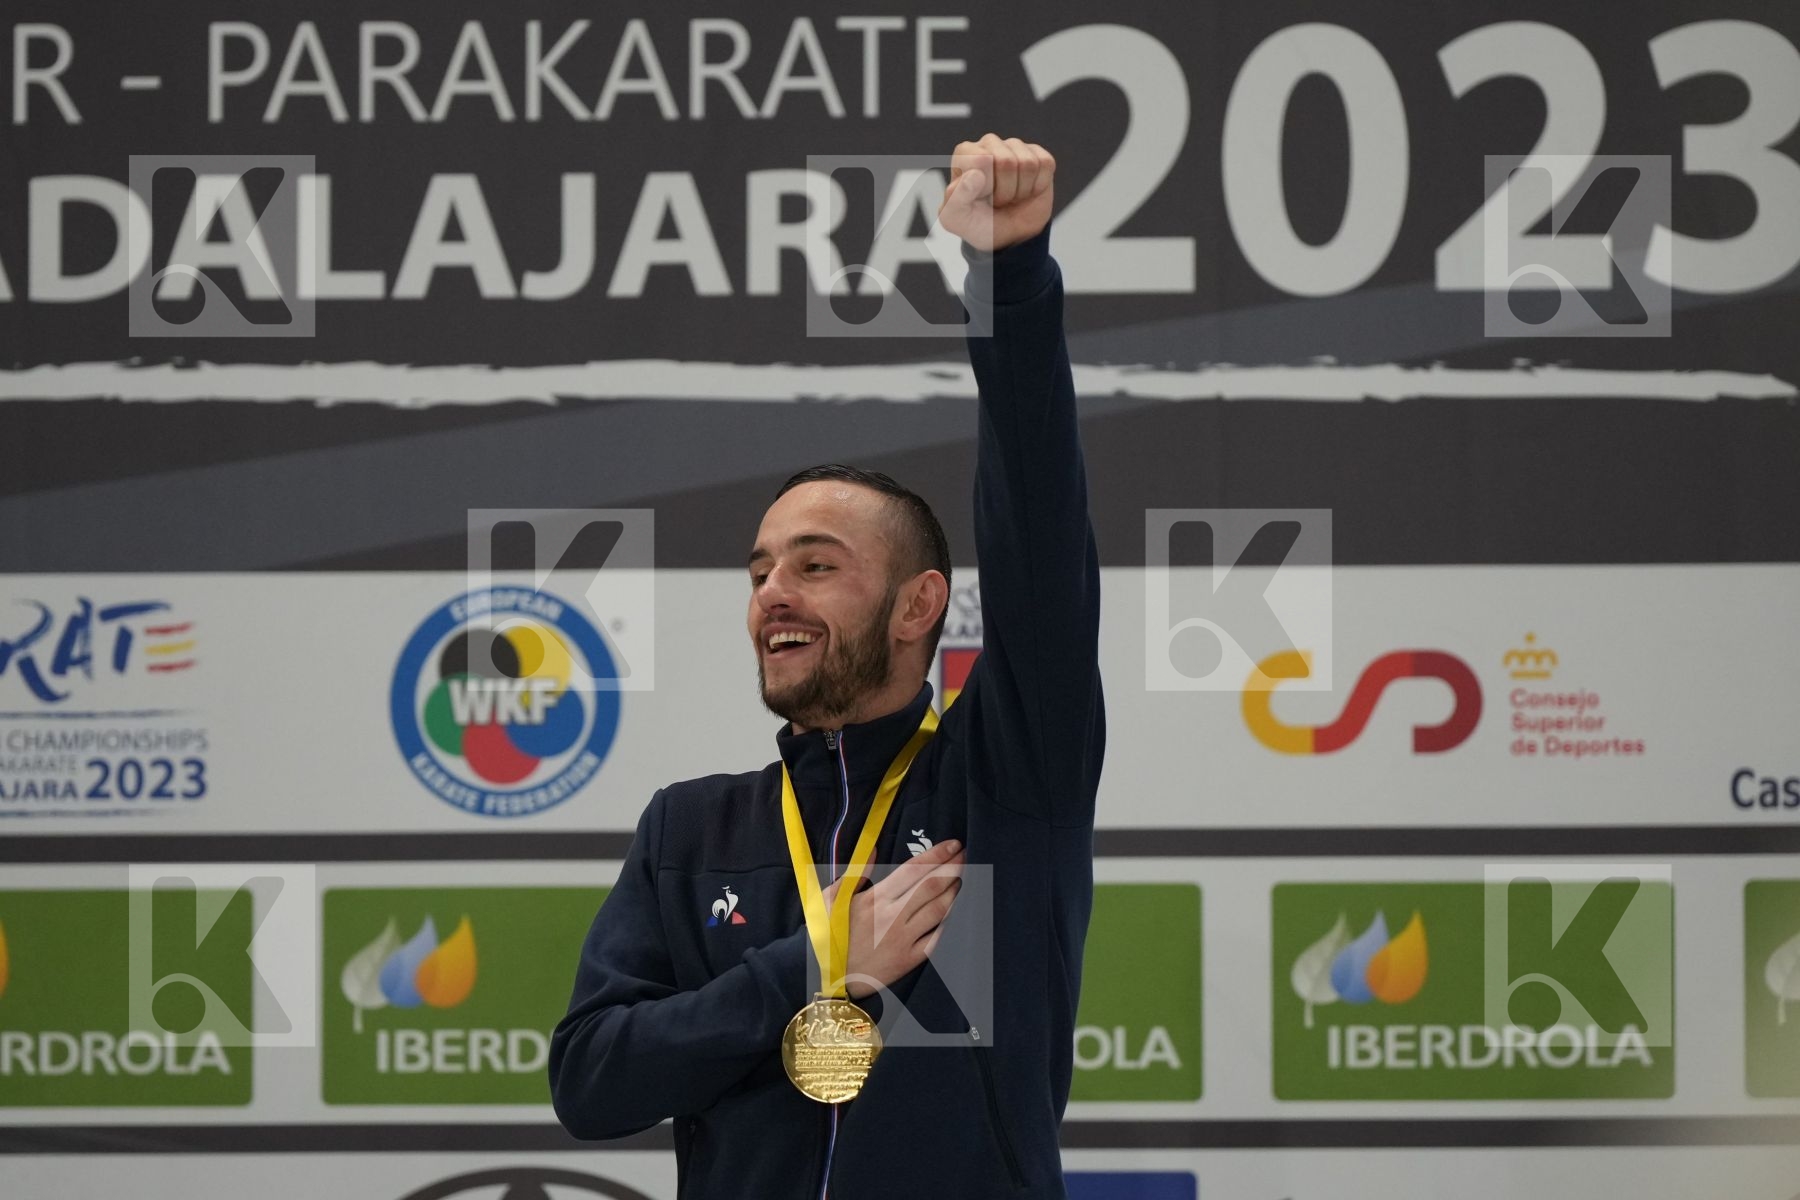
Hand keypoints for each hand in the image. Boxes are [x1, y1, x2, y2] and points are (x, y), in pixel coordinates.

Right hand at [821, 838, 964, 999]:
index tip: (953, 844)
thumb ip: (856, 872)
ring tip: (961, 878)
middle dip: (952, 868)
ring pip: (938, 910)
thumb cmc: (826, 935)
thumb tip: (875, 848)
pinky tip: (954, 910)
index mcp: (875, 898)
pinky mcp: (909, 960)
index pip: (913, 870)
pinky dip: (948, 921)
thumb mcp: (831, 899)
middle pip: (931, 886)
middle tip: (965, 855)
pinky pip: (936, 938)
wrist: (825, 978)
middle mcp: (893, 917)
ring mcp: (903, 939)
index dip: (936, 855)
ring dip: (953, 891)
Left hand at [939, 133, 1054, 252]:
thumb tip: (974, 175)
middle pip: (1006, 162)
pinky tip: (1027, 190)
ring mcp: (1015, 147)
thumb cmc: (977, 223)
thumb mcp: (957, 219)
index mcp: (965, 153)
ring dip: (1021, 190)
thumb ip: (956, 197)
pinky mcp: (1037, 154)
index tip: (981, 198)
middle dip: (1005, 191)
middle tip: (997, 200)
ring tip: (1011, 196)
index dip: (986, 187)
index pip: (981, 160)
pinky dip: (1038, 185)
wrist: (1007, 236)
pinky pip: (1045, 164)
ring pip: (1027, 164)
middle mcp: (989, 143)